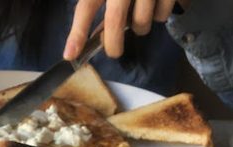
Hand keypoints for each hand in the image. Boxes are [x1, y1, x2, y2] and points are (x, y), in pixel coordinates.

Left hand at [64, 0, 190, 59]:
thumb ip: (100, 3)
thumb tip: (96, 35)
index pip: (86, 6)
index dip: (78, 32)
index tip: (70, 55)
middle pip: (115, 21)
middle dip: (113, 44)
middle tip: (114, 52)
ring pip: (141, 23)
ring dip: (140, 27)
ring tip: (141, 13)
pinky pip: (162, 16)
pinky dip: (160, 15)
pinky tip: (157, 3)